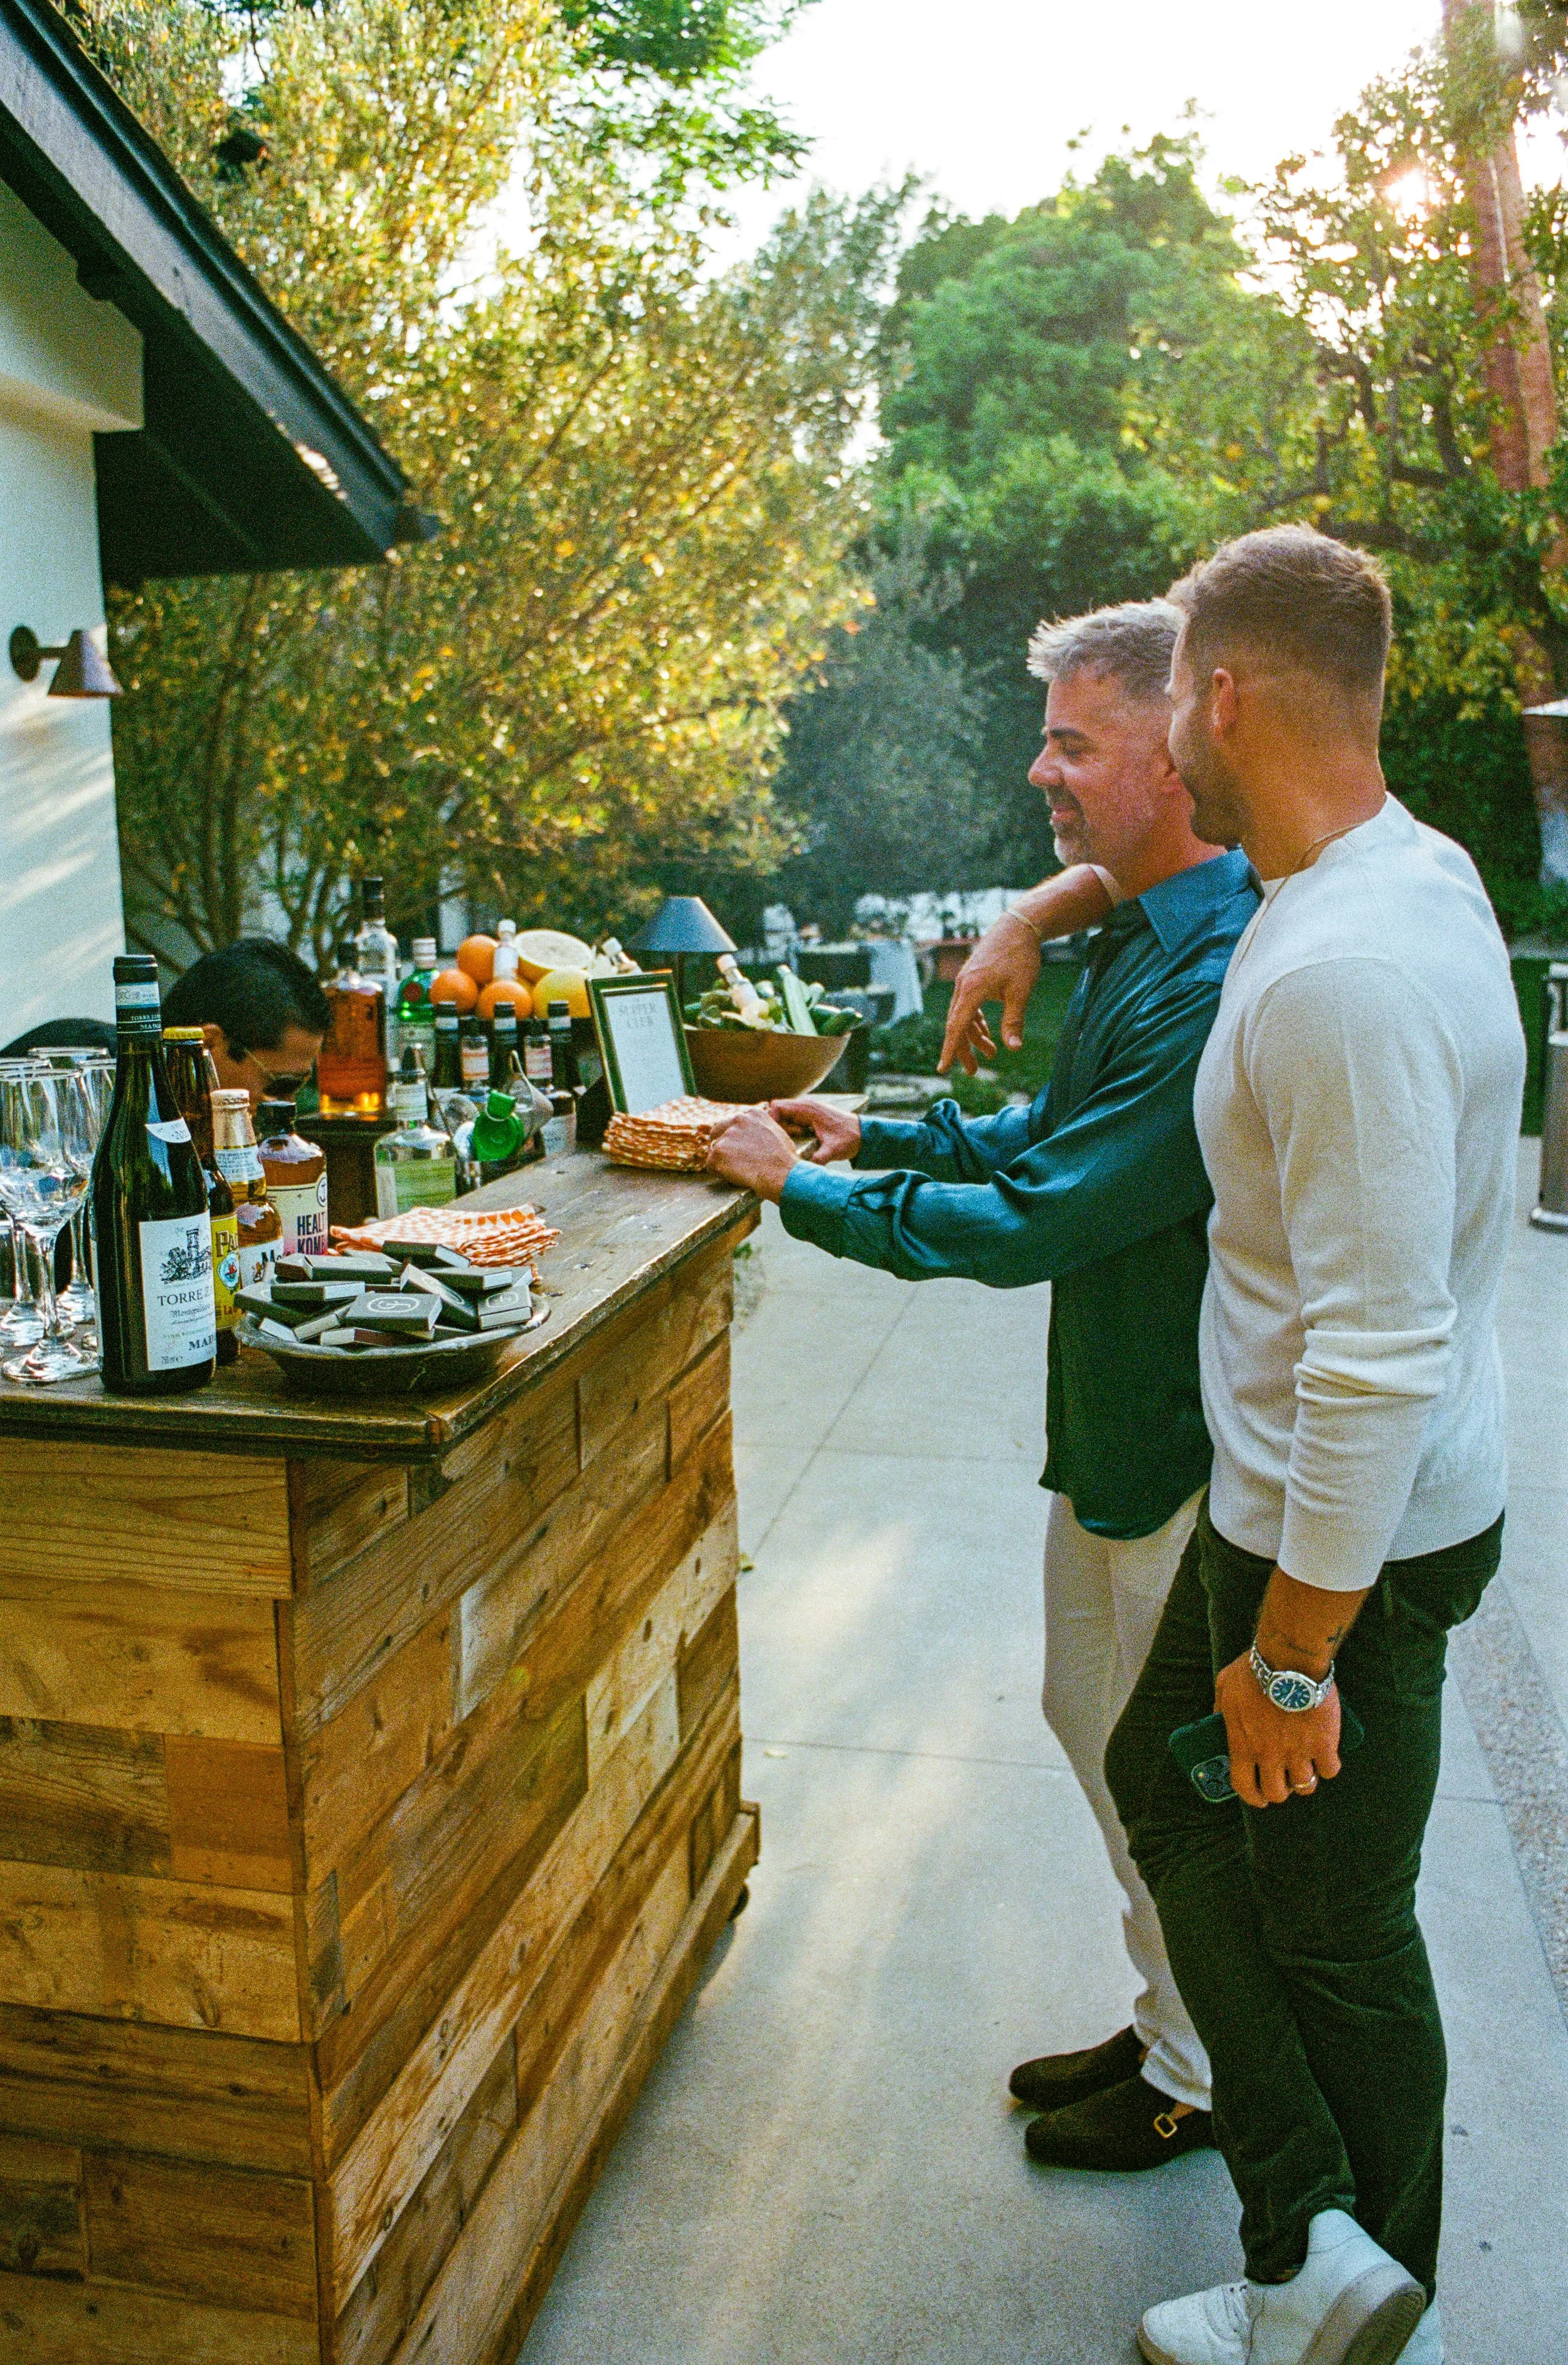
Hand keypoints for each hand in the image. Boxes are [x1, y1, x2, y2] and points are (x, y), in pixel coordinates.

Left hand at [704, 1107, 799, 1200]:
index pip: (733, 1123)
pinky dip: (719, 1172)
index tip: (740, 1148)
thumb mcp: (777, 1132)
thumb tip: (756, 1135)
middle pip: (718, 1131)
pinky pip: (710, 1165)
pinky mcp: (718, 1153)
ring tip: (740, 1170)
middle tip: (733, 1160)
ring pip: (715, 1150)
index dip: (735, 1137)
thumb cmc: (785, 1159)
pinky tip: (734, 1176)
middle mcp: (738, 1120)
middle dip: (723, 1145)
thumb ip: (761, 1129)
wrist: (782, 1174)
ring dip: (723, 1160)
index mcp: (752, 1114)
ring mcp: (726, 1136)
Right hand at [770, 1096, 860, 1164]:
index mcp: (807, 1108)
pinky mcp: (809, 1117)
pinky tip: (798, 1141)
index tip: (777, 1136)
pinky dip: (791, 1130)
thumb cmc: (849, 1138)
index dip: (772, 1120)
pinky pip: (792, 1120)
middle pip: (777, 1111)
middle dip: (776, 1126)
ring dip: (784, 1129)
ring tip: (792, 1141)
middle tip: (784, 1140)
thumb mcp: (832, 1151)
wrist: (864, 1134)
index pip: (776, 1106)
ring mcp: (807, 1111)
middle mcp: (805, 1106)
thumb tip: (803, 1171)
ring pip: (784, 1116)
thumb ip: (817, 1159)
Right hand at [938, 920, 1037, 1073]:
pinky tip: (987, 1032)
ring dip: (975, 1036)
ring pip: (963, 1016)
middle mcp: (962, 986)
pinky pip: (968, 1006)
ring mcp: (965, 981)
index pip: (956, 1027)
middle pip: (957, 1025)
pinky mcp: (972, 978)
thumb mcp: (1021, 992)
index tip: (943, 1068)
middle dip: (964, 1049)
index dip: (950, 1050)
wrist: (1018, 925)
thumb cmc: (1021, 957)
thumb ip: (1014, 1021)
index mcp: (971, 990)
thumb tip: (1014, 1049)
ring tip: (990, 1053)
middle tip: (973, 1072)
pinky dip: (976, 1021)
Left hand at [1214, 1650, 1342, 1807]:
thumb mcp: (1225, 1684)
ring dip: (1305, 1780)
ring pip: (1305, 1786)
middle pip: (1277, 1793)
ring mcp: (1298, 1752)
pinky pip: (1330, 1770)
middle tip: (1285, 1780)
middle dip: (1280, 1790)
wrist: (1290, 1660)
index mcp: (1244, 1745)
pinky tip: (1326, 1755)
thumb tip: (1215, 1717)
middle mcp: (1270, 1755)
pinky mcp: (1324, 1744)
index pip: (1244, 1786)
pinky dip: (1329, 1766)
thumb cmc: (1255, 1670)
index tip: (1259, 1798)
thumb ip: (1219, 1706)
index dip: (1252, 1797)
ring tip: (1306, 1767)